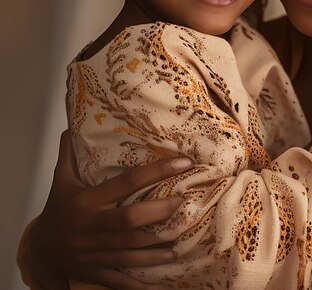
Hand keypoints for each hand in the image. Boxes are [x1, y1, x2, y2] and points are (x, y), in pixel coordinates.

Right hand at [28, 130, 192, 289]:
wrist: (41, 251)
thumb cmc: (58, 210)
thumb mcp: (61, 181)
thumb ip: (70, 155)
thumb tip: (73, 126)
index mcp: (86, 201)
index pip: (126, 183)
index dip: (156, 172)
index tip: (183, 162)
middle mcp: (92, 227)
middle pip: (130, 221)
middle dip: (159, 212)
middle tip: (182, 202)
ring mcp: (95, 253)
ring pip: (130, 252)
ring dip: (157, 248)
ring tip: (181, 239)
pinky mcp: (97, 272)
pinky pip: (122, 280)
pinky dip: (142, 283)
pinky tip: (164, 280)